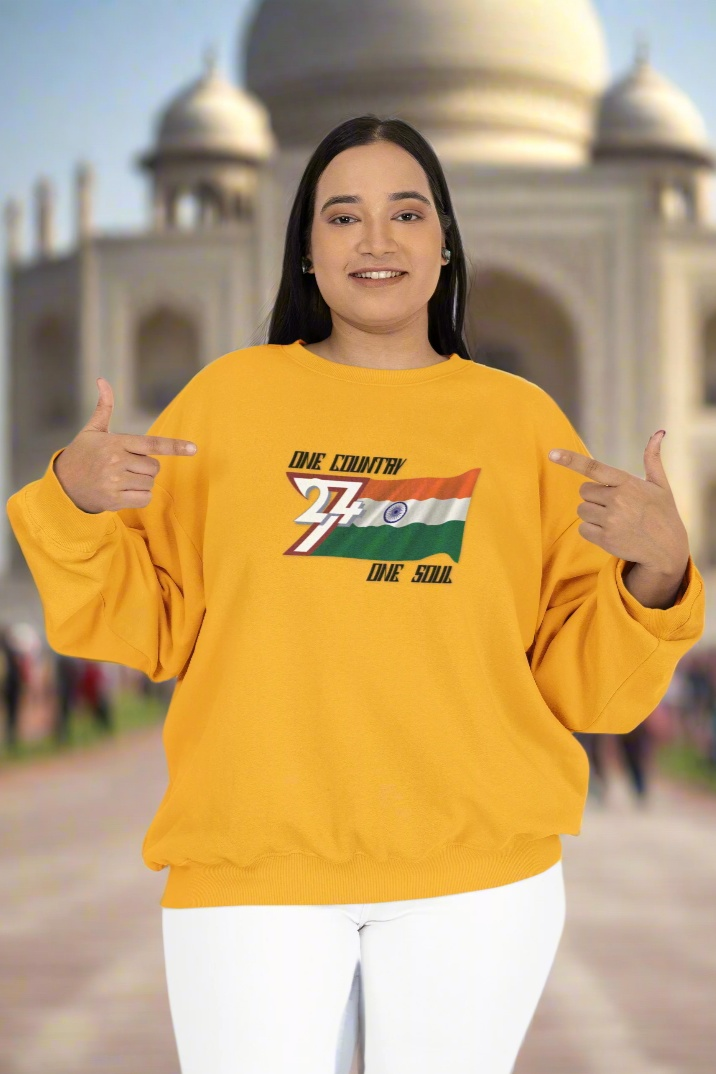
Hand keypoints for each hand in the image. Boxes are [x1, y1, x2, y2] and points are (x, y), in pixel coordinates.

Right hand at [53, 377, 197, 513]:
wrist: (62, 484)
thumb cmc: (82, 454)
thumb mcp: (92, 430)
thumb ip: (104, 408)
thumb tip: (102, 380)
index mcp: (115, 442)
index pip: (151, 444)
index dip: (175, 446)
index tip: (194, 448)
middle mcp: (115, 461)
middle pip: (154, 467)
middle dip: (146, 468)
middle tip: (126, 467)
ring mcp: (114, 481)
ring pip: (150, 483)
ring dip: (142, 483)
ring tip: (121, 480)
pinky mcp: (113, 500)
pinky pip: (144, 499)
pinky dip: (140, 497)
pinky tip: (123, 493)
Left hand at [547, 430, 689, 577]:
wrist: (667, 549)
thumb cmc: (663, 514)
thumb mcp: (661, 485)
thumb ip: (653, 459)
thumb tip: (659, 432)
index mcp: (628, 483)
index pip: (594, 468)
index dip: (571, 460)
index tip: (552, 454)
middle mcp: (617, 500)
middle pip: (584, 491)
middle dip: (595, 497)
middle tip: (616, 505)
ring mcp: (610, 520)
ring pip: (582, 510)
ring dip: (593, 514)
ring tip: (615, 519)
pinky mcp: (605, 539)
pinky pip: (582, 529)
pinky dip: (591, 530)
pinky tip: (611, 532)